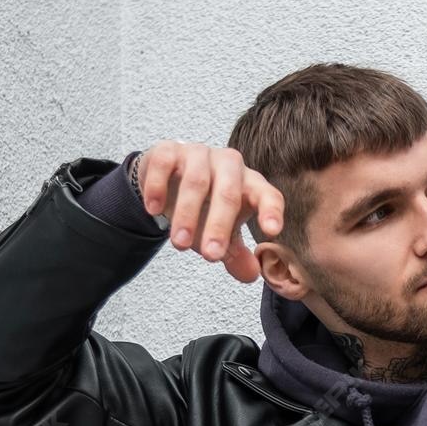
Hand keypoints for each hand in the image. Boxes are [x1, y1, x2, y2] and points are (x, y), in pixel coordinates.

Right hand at [135, 142, 284, 282]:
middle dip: (219, 226)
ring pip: (196, 181)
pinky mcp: (169, 150)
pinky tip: (154, 209)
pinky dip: (158, 187)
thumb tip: (251, 274)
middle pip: (228, 193)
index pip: (267, 195)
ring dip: (187, 215)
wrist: (168, 179)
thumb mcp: (223, 233)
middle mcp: (228, 165)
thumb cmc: (204, 206)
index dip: (271, 211)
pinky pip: (164, 164)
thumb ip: (236, 254)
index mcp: (249, 184)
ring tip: (180, 244)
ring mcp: (199, 154)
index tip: (272, 231)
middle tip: (211, 255)